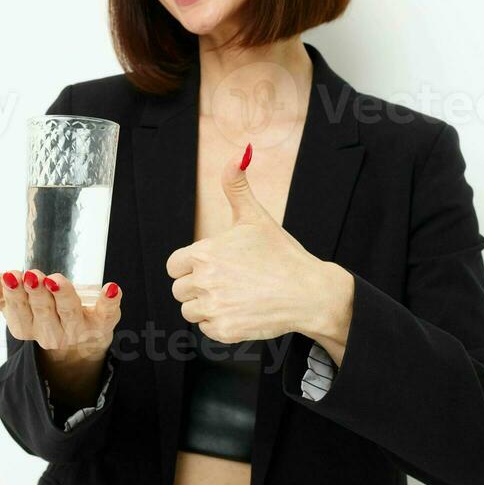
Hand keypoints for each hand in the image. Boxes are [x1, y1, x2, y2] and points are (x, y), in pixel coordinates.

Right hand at [0, 255, 121, 361]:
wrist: (80, 336)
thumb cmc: (40, 310)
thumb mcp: (11, 297)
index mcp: (23, 325)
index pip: (14, 309)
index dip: (11, 292)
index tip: (9, 274)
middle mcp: (48, 332)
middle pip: (40, 311)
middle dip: (35, 292)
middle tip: (32, 273)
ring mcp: (76, 329)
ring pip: (68, 312)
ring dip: (63, 296)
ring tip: (57, 279)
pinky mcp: (101, 323)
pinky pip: (107, 314)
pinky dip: (110, 302)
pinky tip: (112, 288)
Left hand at [166, 146, 325, 343]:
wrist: (309, 292)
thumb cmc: (281, 253)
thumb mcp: (255, 216)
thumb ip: (236, 185)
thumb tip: (240, 153)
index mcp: (204, 253)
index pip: (174, 265)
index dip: (190, 265)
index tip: (212, 265)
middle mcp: (204, 281)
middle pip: (180, 289)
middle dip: (198, 286)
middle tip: (229, 281)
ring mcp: (214, 308)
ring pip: (190, 311)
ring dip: (206, 306)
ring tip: (235, 295)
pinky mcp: (224, 331)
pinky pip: (206, 329)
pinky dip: (219, 323)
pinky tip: (241, 310)